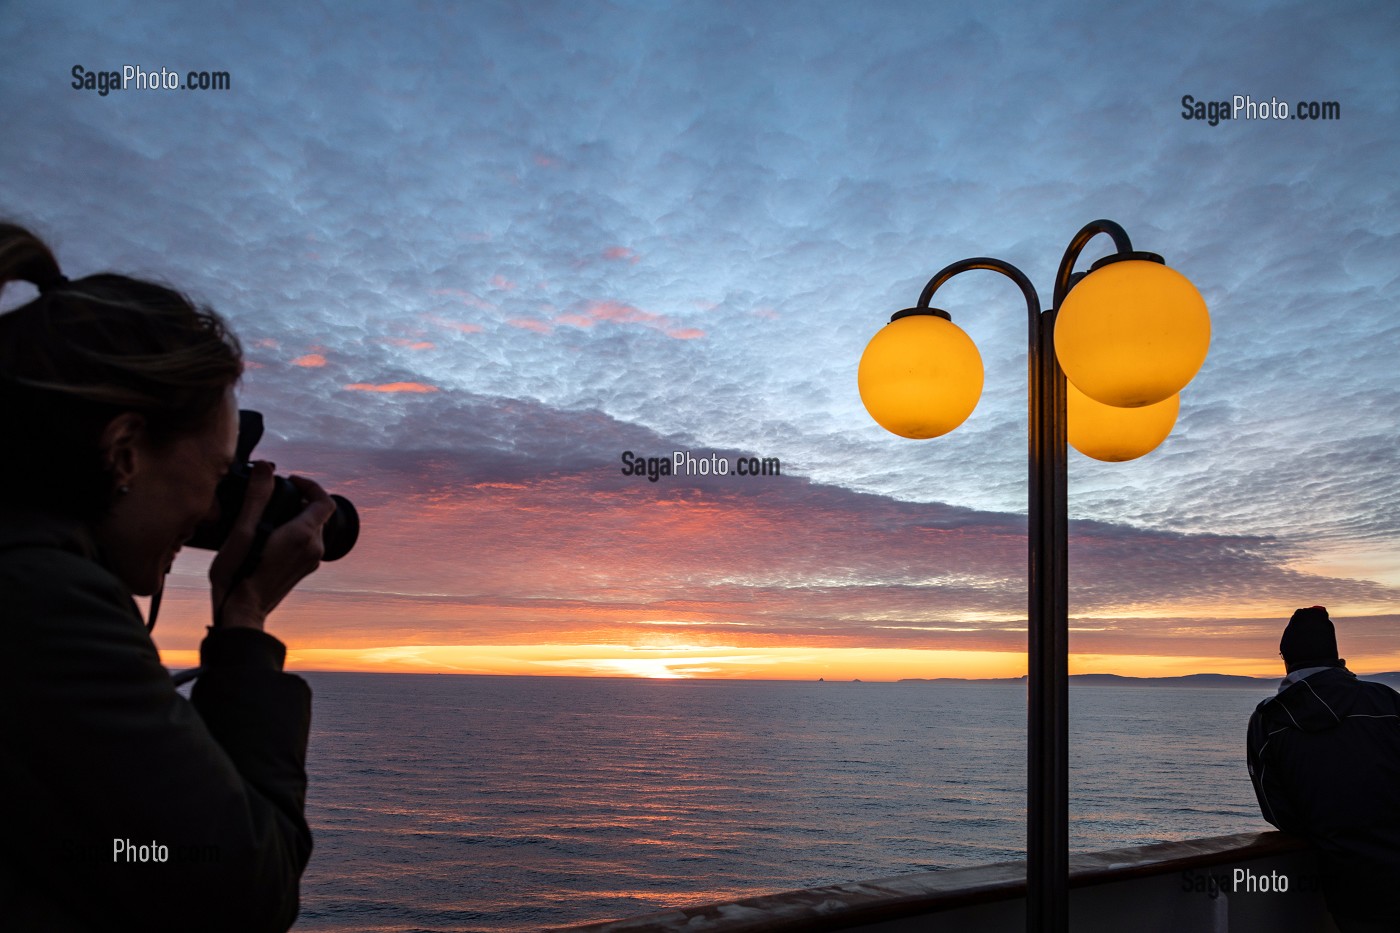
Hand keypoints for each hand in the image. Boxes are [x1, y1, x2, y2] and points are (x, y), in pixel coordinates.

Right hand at [209, 461, 336, 629]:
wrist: (241, 612)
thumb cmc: (238, 573)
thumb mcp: (243, 530)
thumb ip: (257, 497)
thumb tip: (266, 467)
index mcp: (304, 535)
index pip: (325, 501)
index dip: (310, 485)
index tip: (290, 480)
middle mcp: (314, 548)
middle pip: (317, 514)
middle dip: (299, 500)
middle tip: (273, 495)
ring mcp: (310, 562)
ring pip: (311, 529)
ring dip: (295, 516)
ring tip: (267, 514)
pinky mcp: (302, 571)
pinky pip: (305, 543)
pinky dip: (293, 532)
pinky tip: (268, 536)